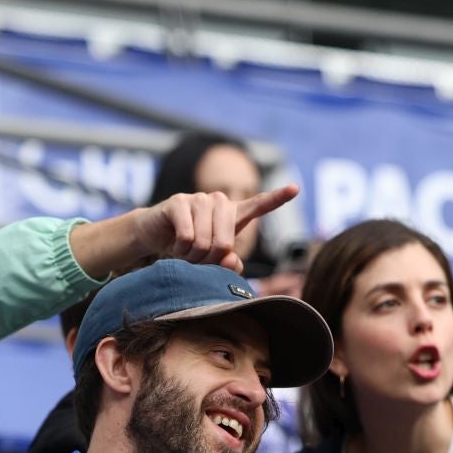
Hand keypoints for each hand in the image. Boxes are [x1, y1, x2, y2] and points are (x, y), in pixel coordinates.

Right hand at [136, 187, 298, 273]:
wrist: (157, 236)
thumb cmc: (191, 247)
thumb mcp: (213, 259)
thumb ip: (228, 263)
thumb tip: (230, 260)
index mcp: (234, 214)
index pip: (259, 204)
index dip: (278, 197)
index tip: (295, 189)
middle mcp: (219, 202)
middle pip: (226, 242)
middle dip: (211, 260)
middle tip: (200, 260)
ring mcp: (199, 199)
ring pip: (205, 241)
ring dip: (194, 256)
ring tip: (187, 252)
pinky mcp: (178, 202)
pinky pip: (187, 236)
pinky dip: (181, 250)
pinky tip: (176, 246)